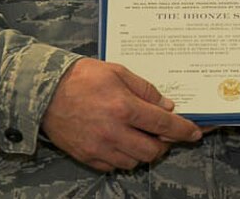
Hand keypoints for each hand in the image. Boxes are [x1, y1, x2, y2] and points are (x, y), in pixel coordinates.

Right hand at [41, 58, 201, 171]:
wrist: (44, 91)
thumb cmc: (82, 77)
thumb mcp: (119, 72)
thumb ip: (145, 90)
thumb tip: (166, 106)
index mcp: (124, 108)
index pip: (163, 125)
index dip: (183, 130)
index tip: (195, 133)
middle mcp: (114, 132)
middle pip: (152, 151)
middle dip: (165, 144)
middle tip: (165, 133)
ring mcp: (99, 147)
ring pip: (135, 161)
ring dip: (145, 151)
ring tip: (143, 135)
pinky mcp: (87, 156)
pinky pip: (114, 166)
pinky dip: (124, 157)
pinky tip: (123, 141)